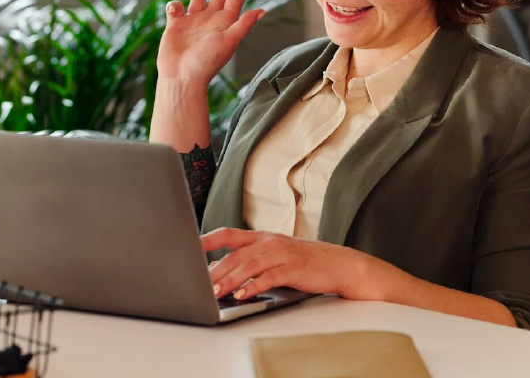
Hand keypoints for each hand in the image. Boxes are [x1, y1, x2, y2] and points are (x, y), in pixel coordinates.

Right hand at [157, 0, 264, 86]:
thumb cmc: (206, 62)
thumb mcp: (228, 42)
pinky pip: (175, 8)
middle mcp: (210, 20)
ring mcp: (193, 21)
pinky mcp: (176, 25)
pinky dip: (174, 5)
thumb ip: (243, 24)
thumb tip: (261, 10)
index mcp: (225, 23)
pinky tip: (175, 10)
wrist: (182, 76)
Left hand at [203, 228, 381, 300]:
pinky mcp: (293, 268)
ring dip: (230, 280)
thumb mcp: (274, 255)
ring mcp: (282, 253)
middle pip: (236, 254)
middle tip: (198, 283)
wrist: (339, 264)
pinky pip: (269, 277)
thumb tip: (219, 269)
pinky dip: (254, 287)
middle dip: (216, 269)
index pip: (229, 233)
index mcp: (262, 237)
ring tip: (216, 292)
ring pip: (249, 265)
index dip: (209, 238)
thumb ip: (249, 260)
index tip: (190, 245)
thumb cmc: (304, 261)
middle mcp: (269, 241)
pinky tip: (243, 295)